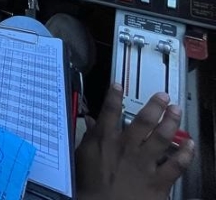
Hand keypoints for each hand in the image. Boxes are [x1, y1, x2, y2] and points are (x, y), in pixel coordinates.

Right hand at [75, 83, 194, 199]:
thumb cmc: (89, 187)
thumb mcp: (81, 158)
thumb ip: (88, 138)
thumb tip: (90, 123)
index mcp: (105, 140)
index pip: (109, 111)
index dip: (114, 95)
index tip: (118, 85)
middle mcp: (127, 147)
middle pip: (144, 120)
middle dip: (155, 105)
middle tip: (163, 97)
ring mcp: (144, 163)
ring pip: (163, 137)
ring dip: (172, 121)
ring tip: (176, 111)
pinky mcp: (158, 181)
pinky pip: (177, 165)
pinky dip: (186, 154)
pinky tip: (190, 145)